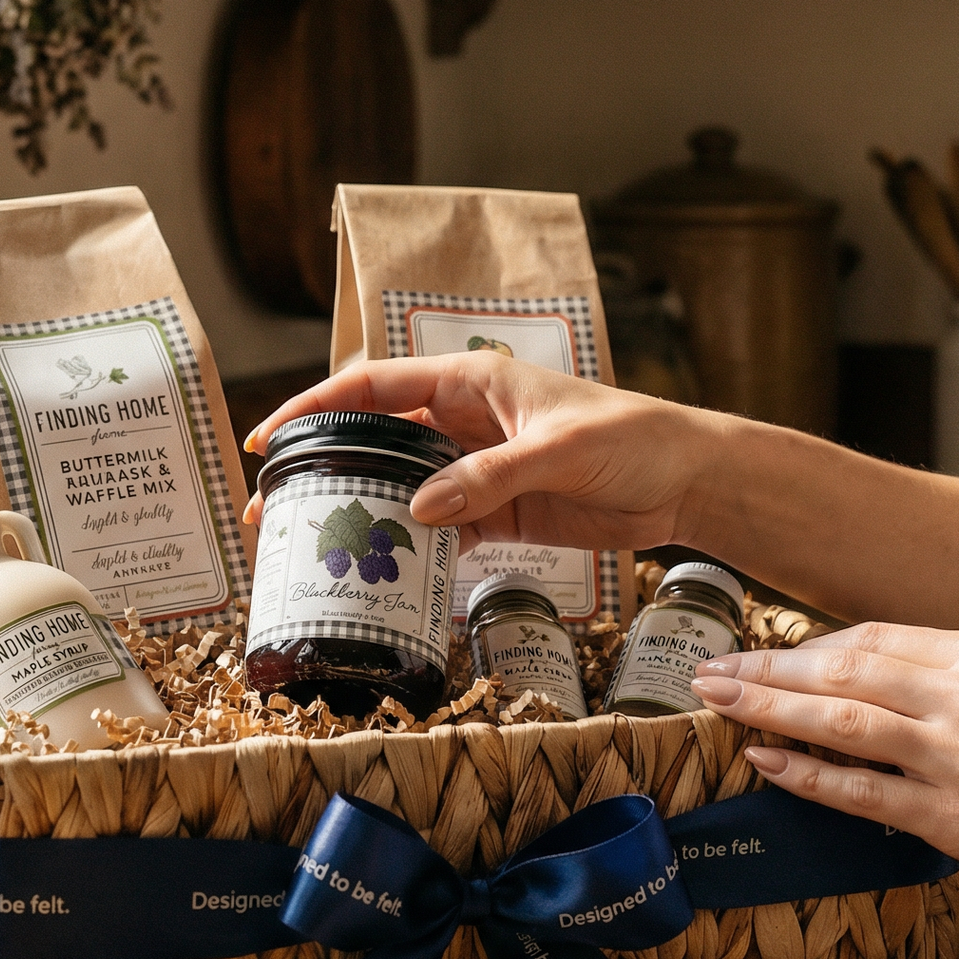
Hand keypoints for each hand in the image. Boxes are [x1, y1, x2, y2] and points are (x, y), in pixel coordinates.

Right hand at [243, 353, 708, 552]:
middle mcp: (463, 422)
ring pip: (401, 490)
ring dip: (361, 516)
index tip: (271, 439)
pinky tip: (382, 576)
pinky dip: (410, 550)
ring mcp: (477, 470)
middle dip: (324, 469)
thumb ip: (489, 477)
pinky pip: (438, 530)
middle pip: (376, 441)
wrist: (687, 480)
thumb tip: (420, 507)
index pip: (375, 387)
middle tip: (273, 510)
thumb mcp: (560, 449)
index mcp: (470, 382)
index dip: (316, 407)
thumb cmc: (633, 437)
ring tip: (313, 549)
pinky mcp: (497, 514)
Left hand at [690, 622, 958, 917]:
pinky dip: (806, 774)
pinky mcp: (957, 818)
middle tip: (710, 669)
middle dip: (766, 668)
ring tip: (718, 702)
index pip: (870, 637)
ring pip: (839, 720)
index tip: (761, 652)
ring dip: (768, 709)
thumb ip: (954, 675)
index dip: (805, 646)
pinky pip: (861, 791)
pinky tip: (765, 761)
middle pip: (841, 668)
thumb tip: (869, 674)